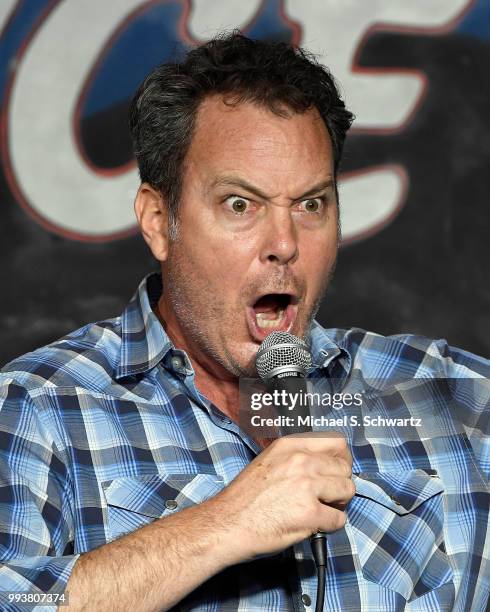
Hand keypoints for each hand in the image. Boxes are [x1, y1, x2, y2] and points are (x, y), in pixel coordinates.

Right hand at [209, 431, 353, 561]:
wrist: (227, 523)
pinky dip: (331, 525)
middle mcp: (301, 460)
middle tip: (328, 496)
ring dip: (339, 503)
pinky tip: (315, 525)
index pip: (336, 442)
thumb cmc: (245, 497)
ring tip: (322, 509)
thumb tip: (326, 465)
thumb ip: (297, 458)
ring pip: (347, 490)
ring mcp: (306, 486)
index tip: (336, 471)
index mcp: (291, 445)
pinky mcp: (310, 513)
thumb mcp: (270, 461)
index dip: (341, 458)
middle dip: (340, 483)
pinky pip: (339, 519)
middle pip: (344, 468)